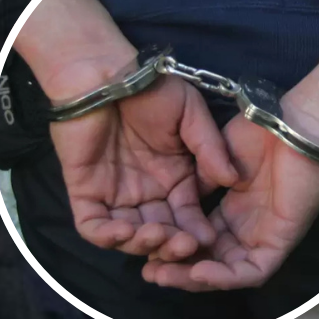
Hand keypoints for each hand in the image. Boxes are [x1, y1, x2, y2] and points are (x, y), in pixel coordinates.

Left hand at [50, 71, 238, 255]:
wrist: (102, 73)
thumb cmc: (149, 88)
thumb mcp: (190, 114)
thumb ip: (210, 149)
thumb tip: (234, 181)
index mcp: (173, 178)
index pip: (187, 216)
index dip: (196, 231)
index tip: (208, 240)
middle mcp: (145, 191)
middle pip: (160, 232)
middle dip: (172, 245)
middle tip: (183, 245)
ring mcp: (113, 193)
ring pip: (129, 236)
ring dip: (143, 244)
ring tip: (156, 235)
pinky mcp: (84, 191)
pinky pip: (93, 226)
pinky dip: (107, 236)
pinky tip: (125, 231)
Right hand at [142, 115, 318, 290]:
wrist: (291, 124)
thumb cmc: (258, 133)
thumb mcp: (213, 161)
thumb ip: (194, 184)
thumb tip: (170, 204)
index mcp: (231, 212)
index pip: (197, 240)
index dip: (170, 246)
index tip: (142, 246)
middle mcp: (246, 229)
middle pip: (208, 262)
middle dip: (176, 270)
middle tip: (148, 273)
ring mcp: (264, 237)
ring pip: (226, 274)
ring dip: (194, 280)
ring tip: (163, 276)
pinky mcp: (281, 241)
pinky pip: (251, 272)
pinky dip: (224, 277)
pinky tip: (197, 270)